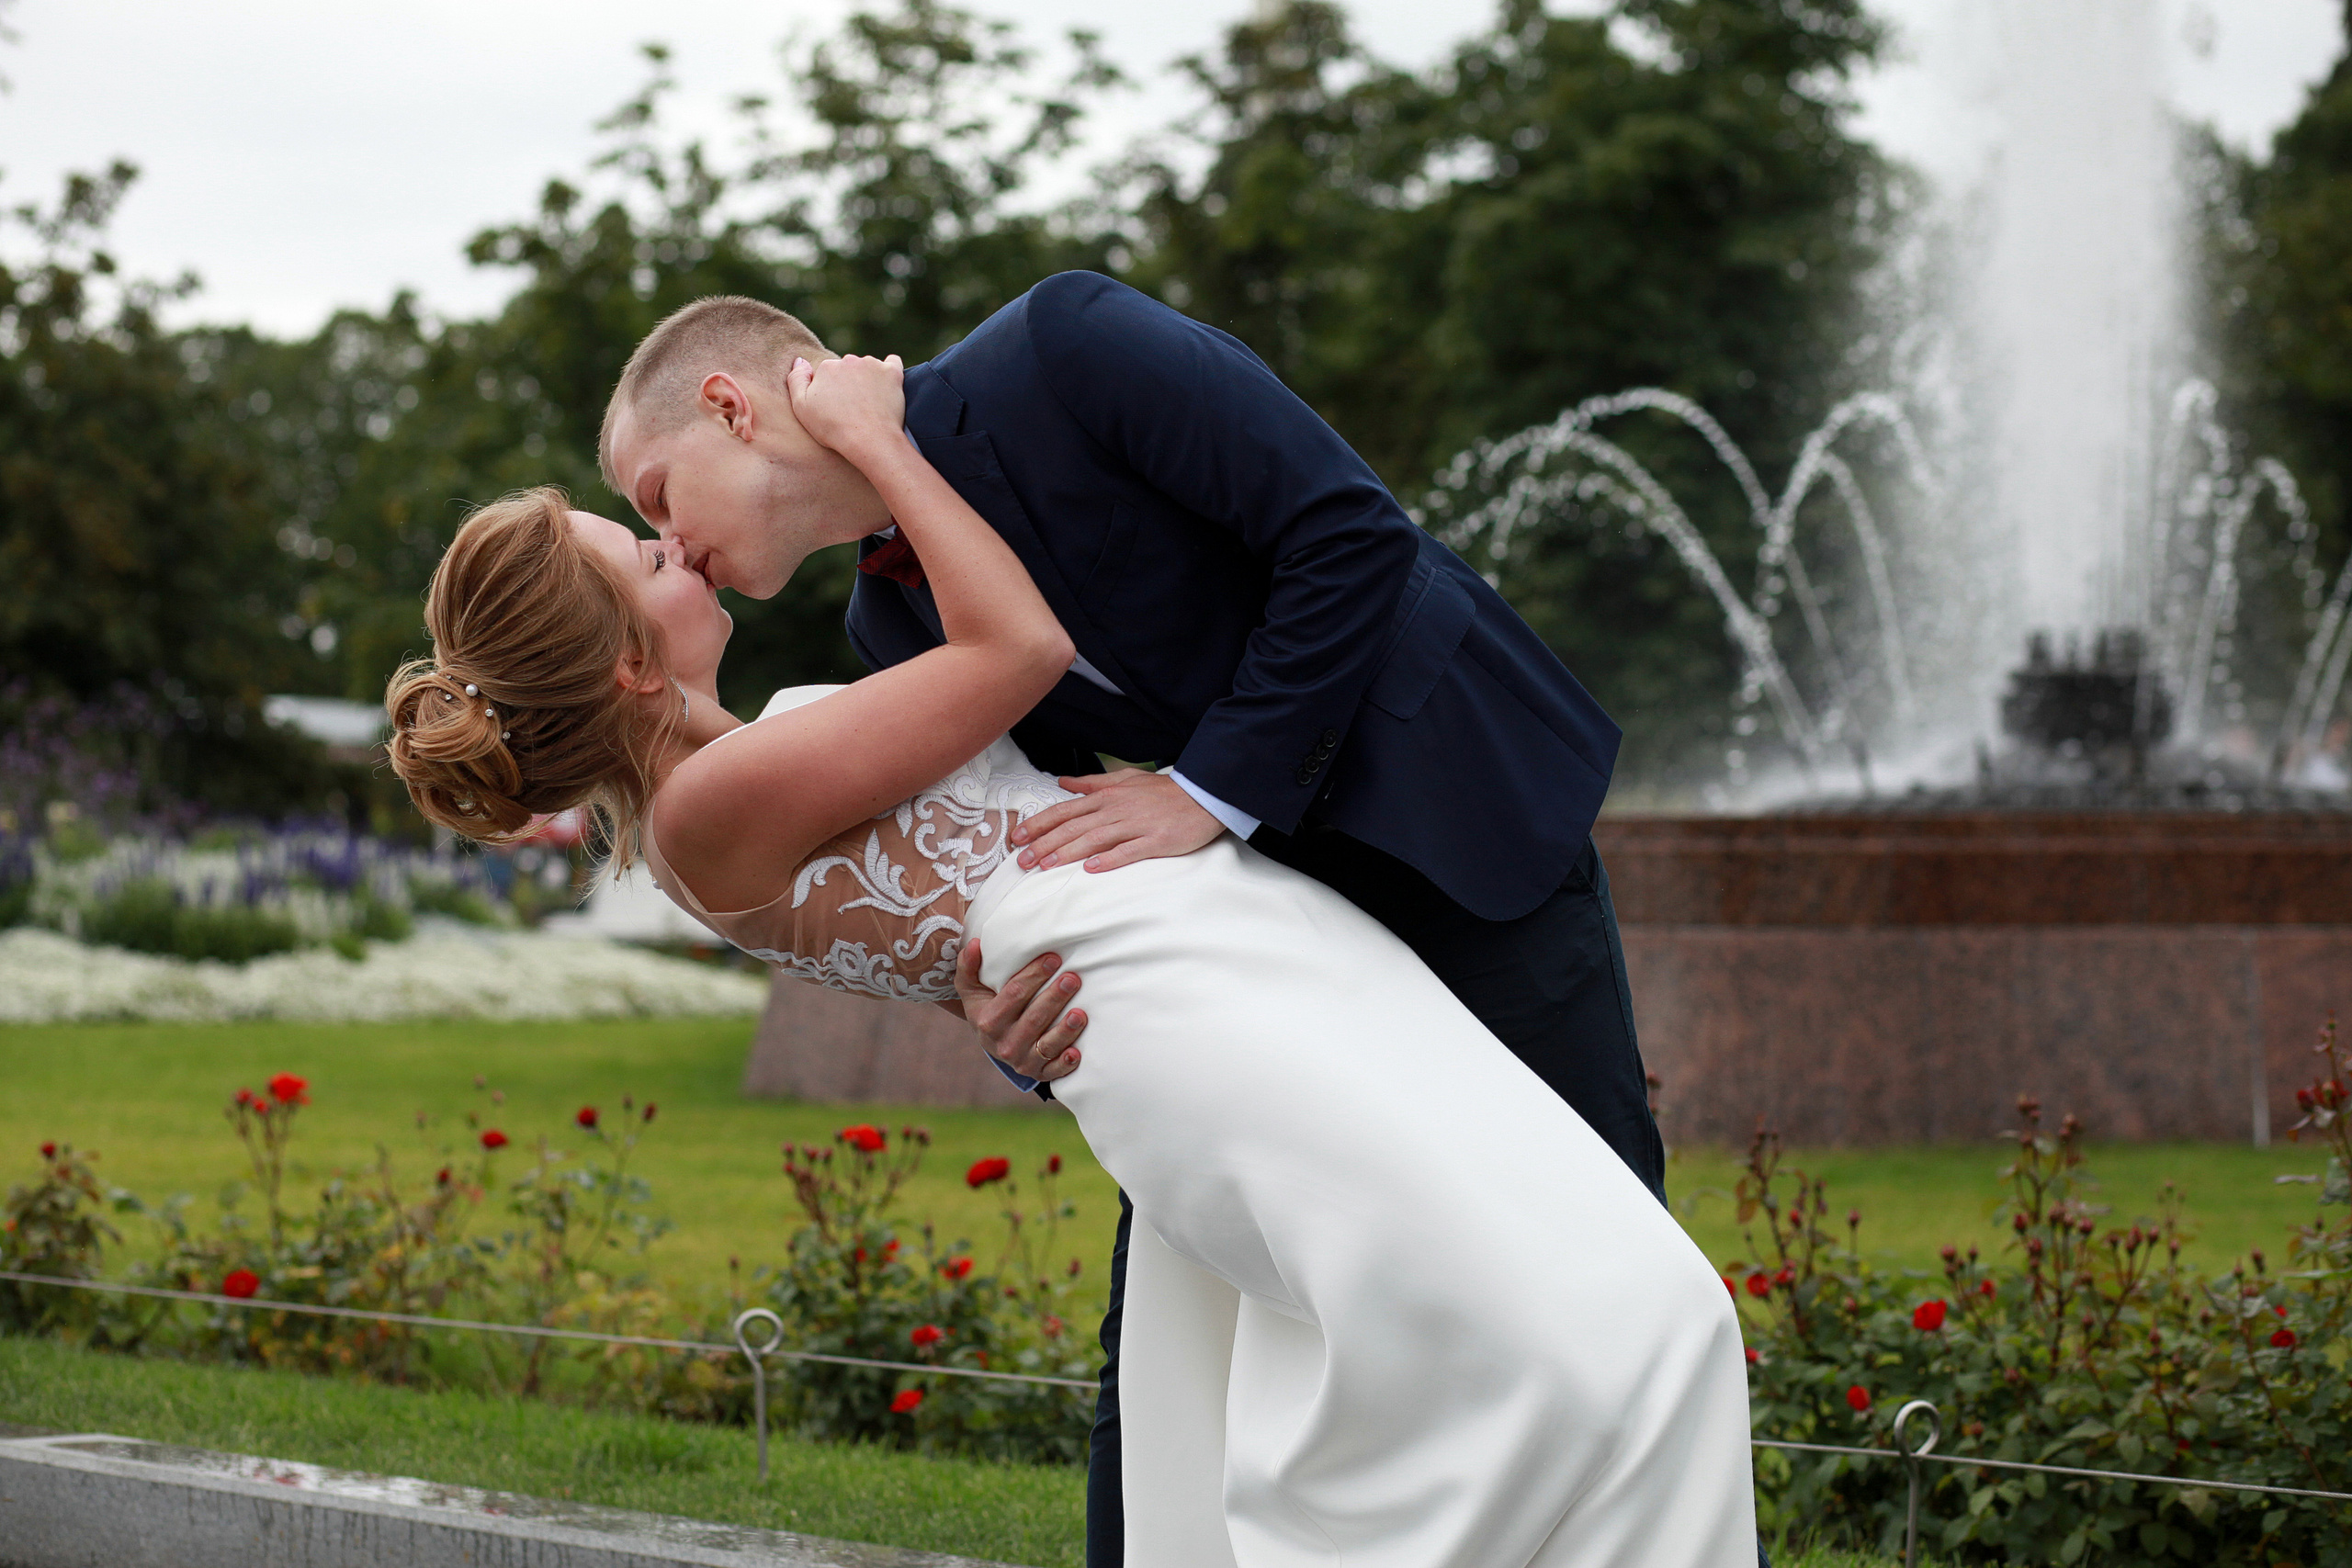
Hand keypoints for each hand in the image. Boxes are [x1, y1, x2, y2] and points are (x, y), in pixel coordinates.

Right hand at [785, 353, 904, 459]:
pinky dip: (889, 372)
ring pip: (868, 367)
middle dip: (850, 382)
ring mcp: (872, 365)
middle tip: (853, 407)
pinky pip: (892, 363)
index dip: (831, 391)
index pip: (828, 374)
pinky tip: (887, 385)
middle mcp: (849, 360)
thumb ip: (796, 380)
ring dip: (868, 378)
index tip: (836, 407)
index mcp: (826, 367)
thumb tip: (800, 360)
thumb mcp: (801, 408)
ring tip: (870, 403)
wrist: (868, 439)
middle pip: (848, 368)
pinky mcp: (892, 373)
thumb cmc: (832, 428)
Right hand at [956, 939, 1085, 1082]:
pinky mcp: (1038, 1072)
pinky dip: (1065, 1064)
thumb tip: (974, 944)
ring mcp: (1022, 1061)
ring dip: (1064, 1031)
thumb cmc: (986, 1005)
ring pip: (1046, 1046)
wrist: (993, 1040)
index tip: (1053, 959)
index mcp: (987, 1021)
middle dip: (1054, 998)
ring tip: (1080, 1013)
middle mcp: (1004, 1044)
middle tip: (1073, 979)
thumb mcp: (972, 987)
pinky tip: (1077, 1053)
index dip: (1034, 976)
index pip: (1013, 995)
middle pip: (1033, 1019)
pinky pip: (1054, 1071)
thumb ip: (969, 966)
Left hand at [1010, 769, 1223, 873]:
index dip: (1040, 824)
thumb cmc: (1163, 792)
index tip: (1018, 837)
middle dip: (1045, 844)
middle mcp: (1116, 809)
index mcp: (1107, 796)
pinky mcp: (1155, 840)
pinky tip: (1092, 869)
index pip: (1066, 810)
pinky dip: (1110, 859)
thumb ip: (1092, 783)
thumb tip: (1063, 781)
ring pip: (1095, 840)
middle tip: (1022, 860)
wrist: (1203, 795)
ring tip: (1046, 867)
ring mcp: (1136, 825)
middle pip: (1074, 828)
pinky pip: (1129, 851)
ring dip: (1068, 853)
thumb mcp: (1126, 779)